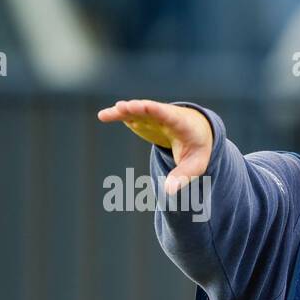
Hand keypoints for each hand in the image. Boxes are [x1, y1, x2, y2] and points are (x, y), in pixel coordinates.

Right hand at [96, 99, 212, 194]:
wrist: (196, 131)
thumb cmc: (196, 149)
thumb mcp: (196, 164)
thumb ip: (183, 176)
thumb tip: (169, 192)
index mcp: (182, 124)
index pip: (170, 115)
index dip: (157, 111)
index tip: (145, 107)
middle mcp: (166, 115)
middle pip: (151, 109)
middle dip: (139, 108)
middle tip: (124, 107)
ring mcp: (152, 115)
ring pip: (137, 110)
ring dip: (124, 111)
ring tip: (107, 114)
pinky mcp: (142, 118)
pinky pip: (129, 114)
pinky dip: (117, 114)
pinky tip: (103, 116)